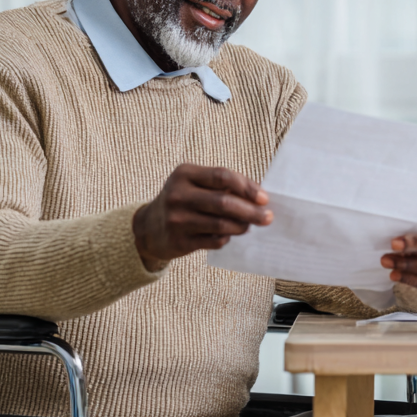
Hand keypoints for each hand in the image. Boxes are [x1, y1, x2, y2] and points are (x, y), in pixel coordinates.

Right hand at [133, 164, 272, 268]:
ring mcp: (177, 219)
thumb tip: (259, 194)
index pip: (222, 176)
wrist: (149, 228)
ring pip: (221, 224)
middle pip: (223, 202)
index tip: (264, 198)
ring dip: (241, 226)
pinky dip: (227, 238)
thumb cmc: (183, 201)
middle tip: (268, 217)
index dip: (246, 187)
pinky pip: (213, 241)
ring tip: (249, 226)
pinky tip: (229, 235)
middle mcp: (178, 195)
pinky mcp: (179, 241)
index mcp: (184, 174)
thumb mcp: (195, 184)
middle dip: (250, 211)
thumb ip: (223, 185)